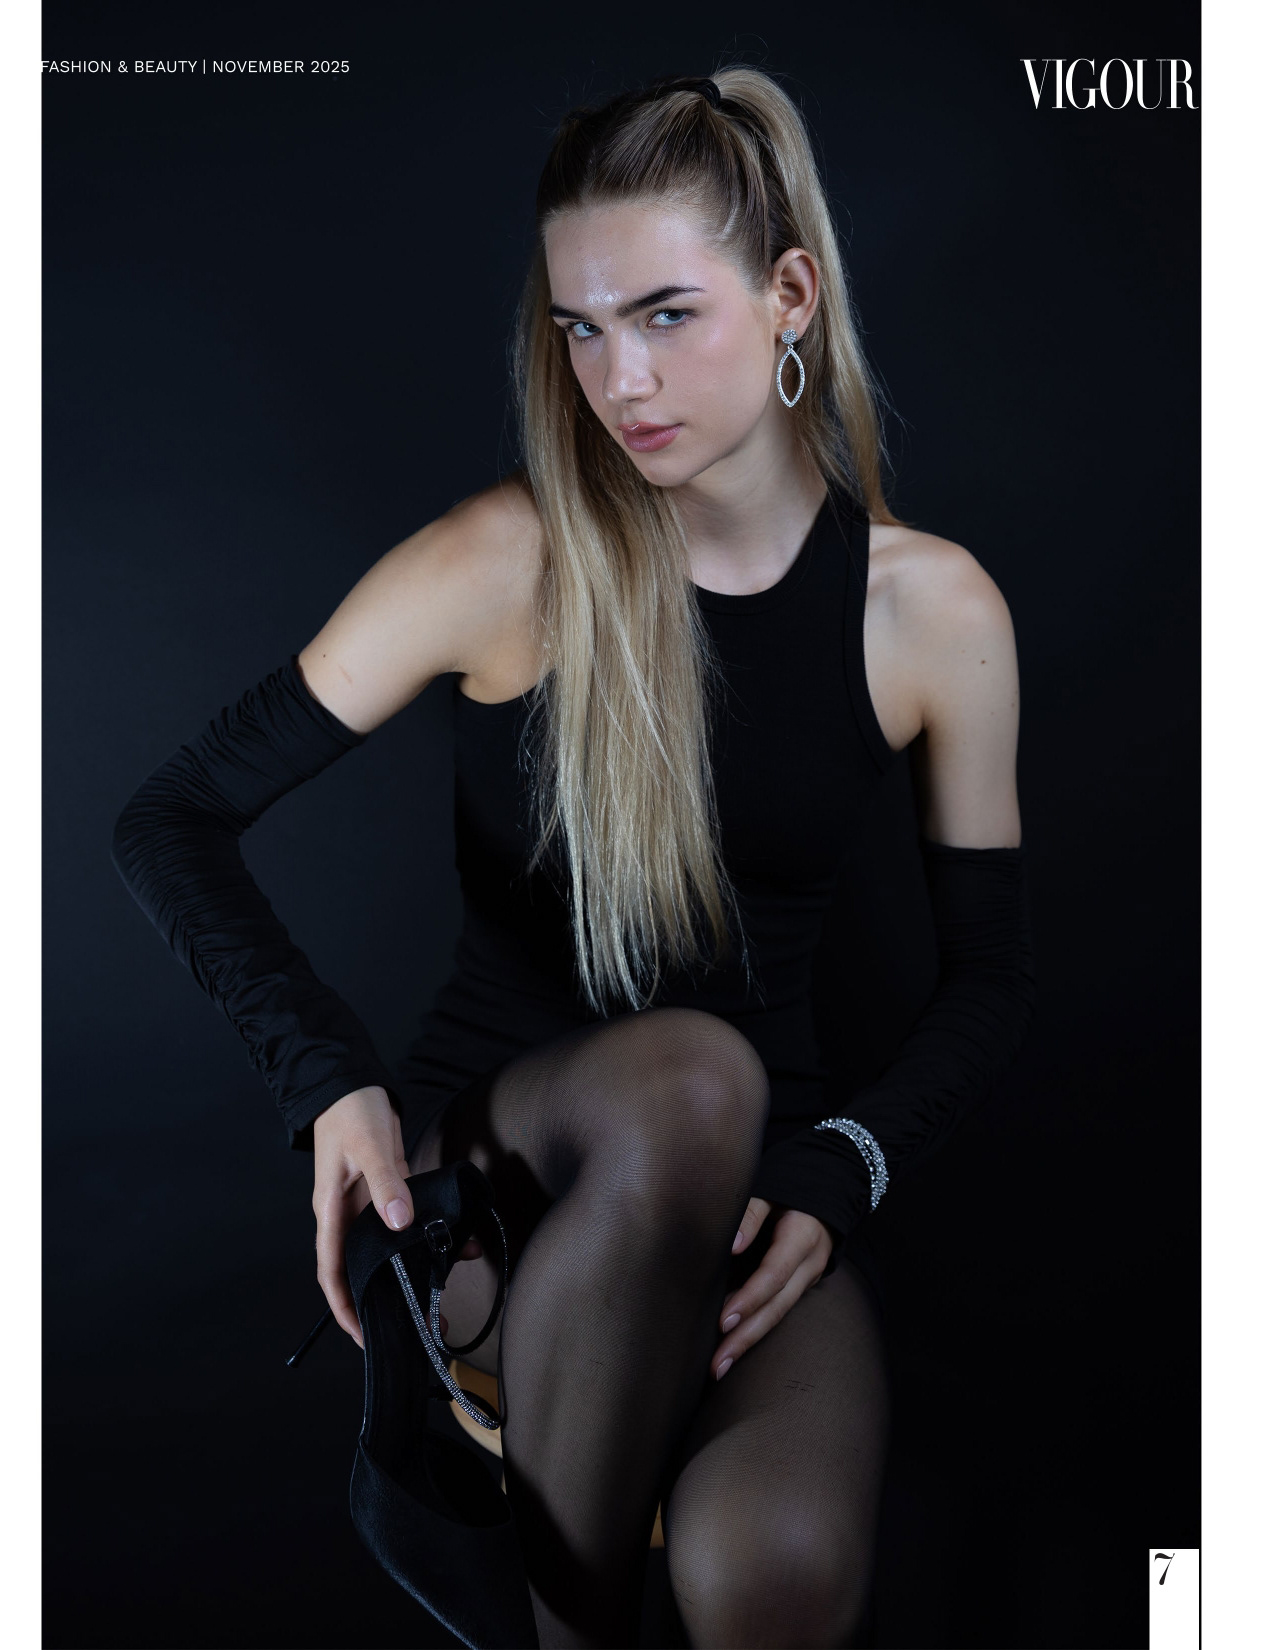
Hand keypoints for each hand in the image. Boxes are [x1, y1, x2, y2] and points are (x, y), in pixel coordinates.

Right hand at [312, 1086, 479, 1348]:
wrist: (351, 1080)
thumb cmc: (350, 1110)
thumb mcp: (368, 1145)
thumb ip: (385, 1183)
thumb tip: (400, 1223)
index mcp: (332, 1211)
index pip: (333, 1273)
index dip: (345, 1308)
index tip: (365, 1335)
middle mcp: (348, 1214)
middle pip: (362, 1268)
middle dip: (385, 1298)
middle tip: (418, 1323)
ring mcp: (369, 1202)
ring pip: (388, 1248)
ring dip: (411, 1269)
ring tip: (441, 1294)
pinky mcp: (389, 1188)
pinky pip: (408, 1220)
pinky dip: (428, 1234)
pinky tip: (455, 1243)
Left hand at [711, 1196, 833, 1379]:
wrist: (824, 1193)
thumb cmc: (790, 1190)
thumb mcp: (773, 1190)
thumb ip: (751, 1213)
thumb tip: (732, 1245)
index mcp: (802, 1239)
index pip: (774, 1275)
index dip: (750, 1298)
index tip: (723, 1321)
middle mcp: (809, 1266)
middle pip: (777, 1308)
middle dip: (746, 1338)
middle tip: (717, 1365)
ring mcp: (807, 1280)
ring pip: (779, 1316)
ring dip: (748, 1342)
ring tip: (719, 1367)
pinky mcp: (799, 1286)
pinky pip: (777, 1311)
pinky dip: (754, 1328)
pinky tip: (732, 1346)